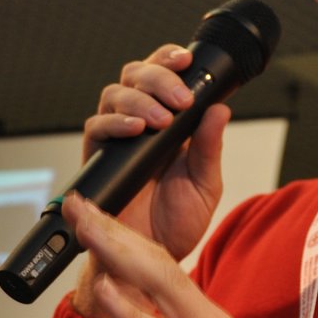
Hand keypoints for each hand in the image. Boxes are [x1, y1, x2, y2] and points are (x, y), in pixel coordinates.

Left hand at [64, 194, 308, 317]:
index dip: (117, 245)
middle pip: (154, 264)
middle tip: (74, 203)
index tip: (83, 222)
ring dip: (117, 253)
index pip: (155, 272)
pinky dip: (133, 313)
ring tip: (83, 225)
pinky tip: (105, 292)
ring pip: (160, 285)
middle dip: (111, 232)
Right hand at [76, 45, 229, 311]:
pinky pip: (96, 128)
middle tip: (179, 98)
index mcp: (170, 123)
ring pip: (114, 94)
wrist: (151, 259)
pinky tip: (135, 130)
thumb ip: (210, 147)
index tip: (186, 59)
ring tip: (160, 119)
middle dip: (157, 76)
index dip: (170, 59)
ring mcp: (117, 139)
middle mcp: (140, 124)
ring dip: (138, 99)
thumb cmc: (177, 222)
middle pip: (135, 75)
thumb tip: (220, 108)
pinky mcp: (98, 158)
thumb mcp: (206, 184)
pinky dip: (115, 123)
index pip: (164, 75)